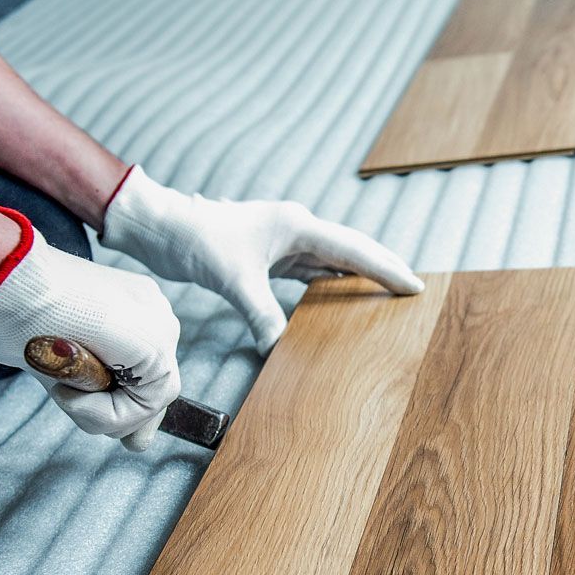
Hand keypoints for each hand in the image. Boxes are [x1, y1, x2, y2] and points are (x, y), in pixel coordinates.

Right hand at [0, 210, 182, 449]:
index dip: (114, 404)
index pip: (143, 377)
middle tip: (63, 382)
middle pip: (149, 395)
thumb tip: (139, 443)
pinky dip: (98, 412)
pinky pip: (141, 409)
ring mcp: (159, 328)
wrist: (2, 280)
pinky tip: (67, 382)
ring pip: (146, 406)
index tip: (73, 393)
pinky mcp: (156, 347)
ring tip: (60, 374)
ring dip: (95, 410)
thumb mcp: (61, 363)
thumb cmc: (12, 313)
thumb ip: (99, 396)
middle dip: (107, 409)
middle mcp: (154, 315)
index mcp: (131, 309)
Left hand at [98, 166, 422, 353]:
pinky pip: (311, 269)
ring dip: (359, 274)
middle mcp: (296, 228)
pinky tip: (341, 294)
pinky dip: (330, 281)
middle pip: (351, 250)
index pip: (353, 250)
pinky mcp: (269, 253)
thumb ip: (261, 313)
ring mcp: (284, 240)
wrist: (161, 226)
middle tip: (413, 288)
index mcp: (297, 225)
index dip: (385, 268)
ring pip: (333, 259)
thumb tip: (279, 348)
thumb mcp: (232, 280)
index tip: (413, 285)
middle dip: (383, 268)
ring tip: (387, 291)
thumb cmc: (195, 240)